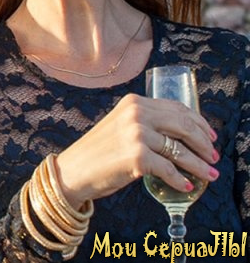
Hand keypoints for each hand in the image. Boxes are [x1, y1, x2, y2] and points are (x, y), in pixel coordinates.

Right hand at [56, 93, 217, 206]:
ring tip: (209, 174)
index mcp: (133, 102)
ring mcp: (136, 134)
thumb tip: (184, 135)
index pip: (177, 108)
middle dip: (204, 144)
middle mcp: (135, 113)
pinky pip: (169, 170)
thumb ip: (146, 122)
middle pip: (184, 126)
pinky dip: (180, 180)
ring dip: (198, 165)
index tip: (210, 136)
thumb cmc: (99, 151)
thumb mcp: (121, 126)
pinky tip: (185, 185)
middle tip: (213, 156)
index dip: (199, 123)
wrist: (73, 169)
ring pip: (180, 150)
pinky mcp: (136, 156)